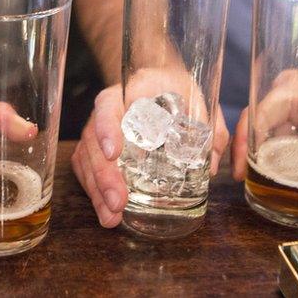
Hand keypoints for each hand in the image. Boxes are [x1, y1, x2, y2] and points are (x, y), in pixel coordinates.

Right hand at [71, 81, 228, 228]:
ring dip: (97, 191)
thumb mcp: (197, 98)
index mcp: (128, 92)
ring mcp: (96, 129)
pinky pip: (85, 169)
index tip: (114, 153)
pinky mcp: (95, 147)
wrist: (158, 80)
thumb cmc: (175, 87)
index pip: (108, 106)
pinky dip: (94, 192)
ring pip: (86, 159)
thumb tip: (212, 166)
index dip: (107, 128)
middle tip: (119, 202)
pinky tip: (106, 212)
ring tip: (112, 217)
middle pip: (93, 141)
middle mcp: (106, 111)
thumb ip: (209, 128)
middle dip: (104, 175)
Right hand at [230, 69, 297, 181]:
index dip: (249, 136)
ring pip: (256, 126)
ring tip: (243, 177)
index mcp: (296, 86)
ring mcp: (283, 105)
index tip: (246, 161)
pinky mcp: (286, 117)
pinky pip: (266, 131)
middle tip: (239, 176)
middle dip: (242, 147)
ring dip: (248, 151)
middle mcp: (284, 92)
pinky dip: (261, 150)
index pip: (262, 110)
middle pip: (252, 117)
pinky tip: (258, 170)